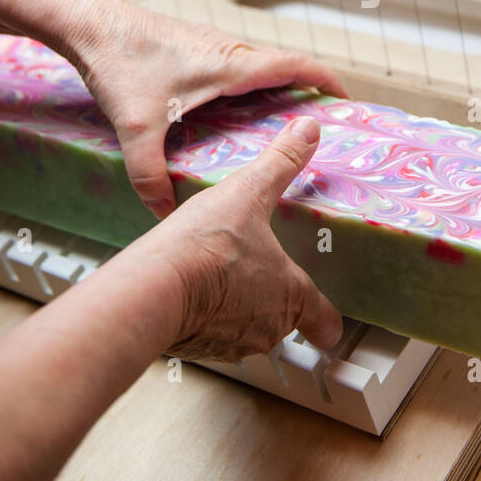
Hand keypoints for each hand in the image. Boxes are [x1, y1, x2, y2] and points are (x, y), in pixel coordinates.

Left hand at [68, 0, 345, 219]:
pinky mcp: (191, 47)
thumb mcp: (135, 125)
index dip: (327, 81)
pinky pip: (235, 67)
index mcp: (231, 64)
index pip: (297, 66)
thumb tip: (163, 212)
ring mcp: (209, 46)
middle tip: (321, 127)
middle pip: (284, 68)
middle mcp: (227, 50)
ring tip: (285, 125)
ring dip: (278, 89)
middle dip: (307, 93)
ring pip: (257, 67)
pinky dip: (250, 86)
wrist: (88, 21)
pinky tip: (233, 114)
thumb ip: (149, 173)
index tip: (348, 101)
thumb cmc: (119, 61)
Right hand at [147, 114, 342, 359]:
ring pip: (245, 332)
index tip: (323, 320)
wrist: (153, 287)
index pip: (326, 325)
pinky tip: (191, 289)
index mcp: (292, 296)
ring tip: (218, 275)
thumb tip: (307, 130)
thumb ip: (281, 162)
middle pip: (282, 323)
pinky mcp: (198, 350)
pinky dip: (204, 318)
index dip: (325, 321)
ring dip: (235, 309)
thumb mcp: (249, 192)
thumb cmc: (206, 245)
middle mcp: (269, 328)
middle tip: (253, 270)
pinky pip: (210, 338)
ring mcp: (233, 344)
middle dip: (269, 299)